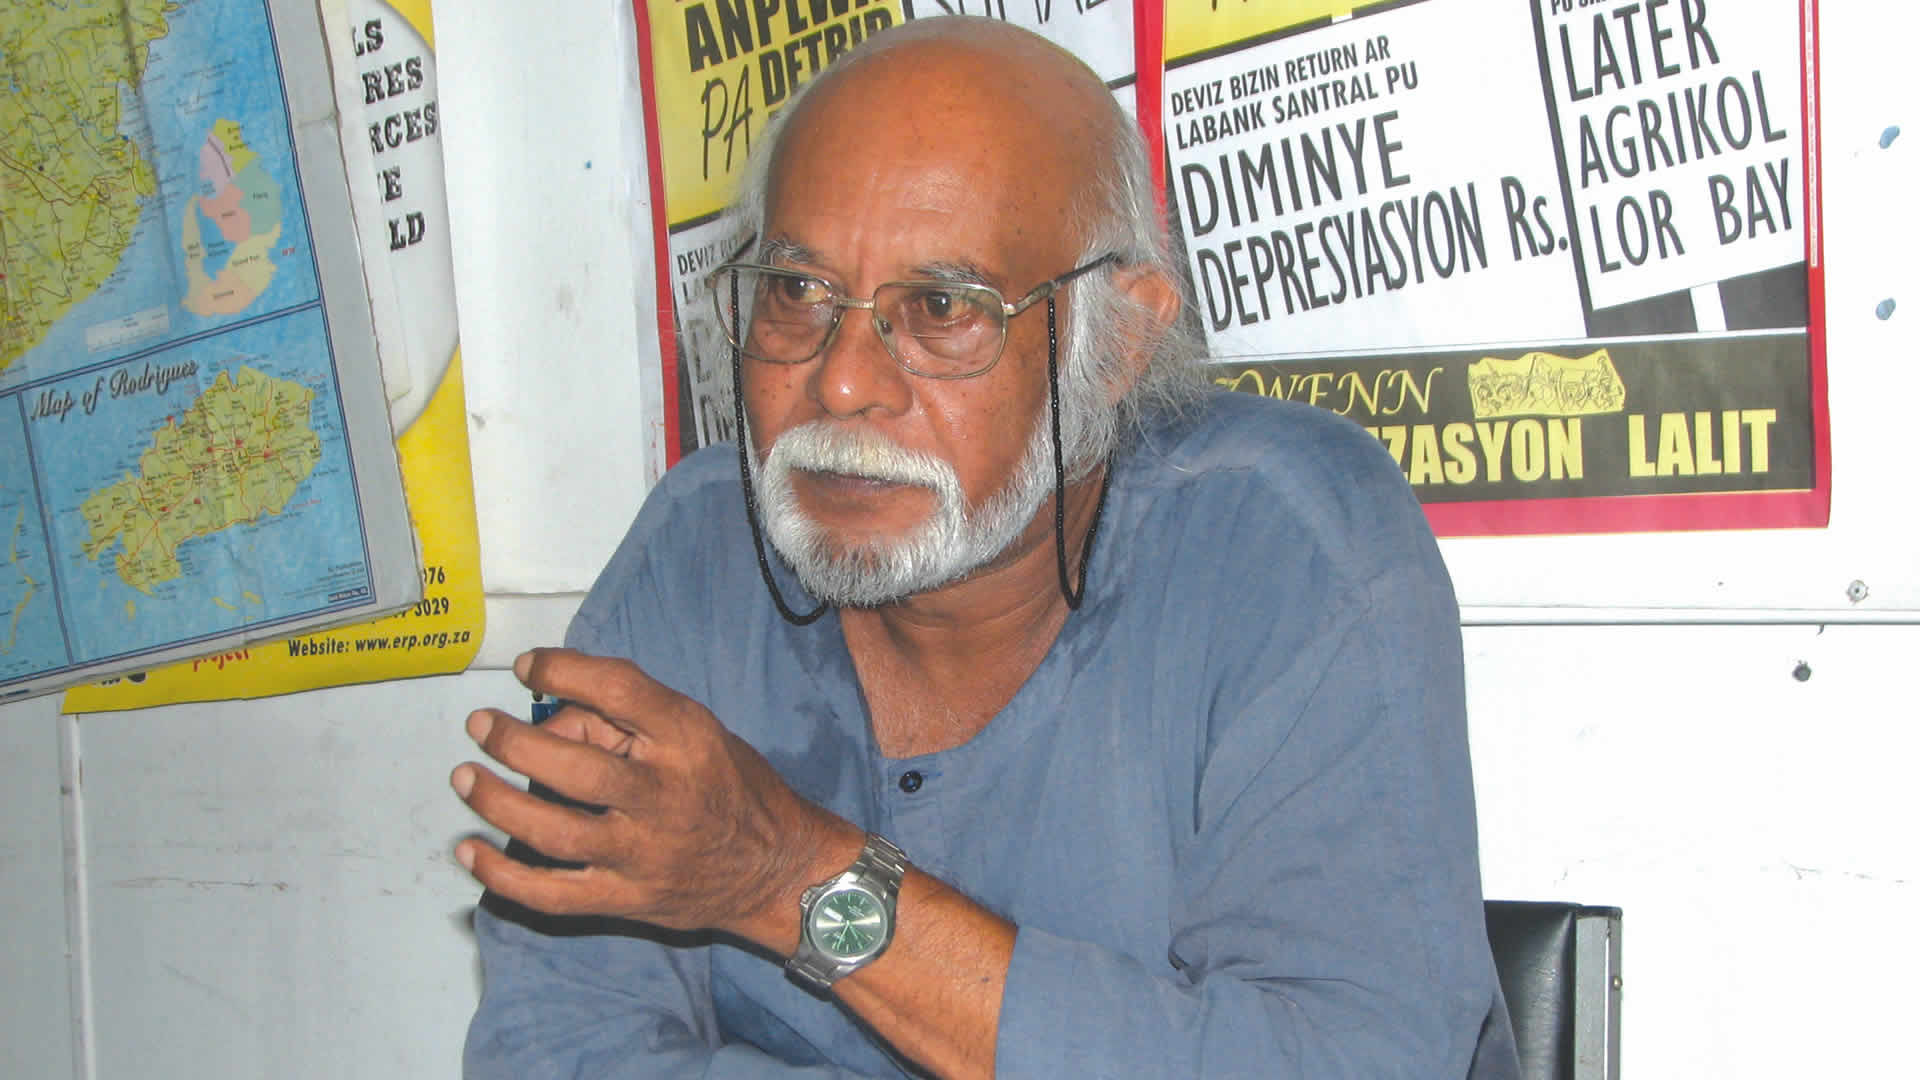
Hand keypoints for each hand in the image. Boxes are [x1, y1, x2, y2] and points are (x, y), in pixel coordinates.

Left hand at [451, 648, 856, 944]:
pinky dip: (502, 875)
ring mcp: (643, 854)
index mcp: (687, 739)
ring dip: (496, 802)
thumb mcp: (698, 732)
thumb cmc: (730, 787)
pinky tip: (469, 850)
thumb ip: (627, 721)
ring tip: (464, 778)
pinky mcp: (626, 899)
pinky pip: (551, 893)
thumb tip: (549, 724)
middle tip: (480, 726)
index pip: (617, 690)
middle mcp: (664, 795)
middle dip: (512, 743)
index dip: (562, 671)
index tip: (525, 667)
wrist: (776, 869)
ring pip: (552, 831)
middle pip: (573, 767)